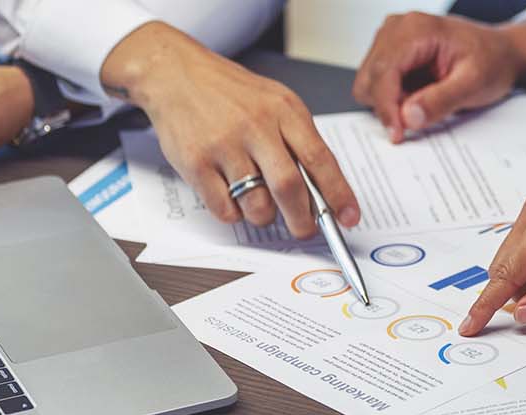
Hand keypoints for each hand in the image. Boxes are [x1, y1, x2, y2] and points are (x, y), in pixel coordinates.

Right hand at [102, 22, 359, 237]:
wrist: (176, 73)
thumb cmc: (231, 93)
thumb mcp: (275, 102)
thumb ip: (298, 140)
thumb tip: (323, 191)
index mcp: (284, 110)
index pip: (320, 159)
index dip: (338, 193)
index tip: (349, 217)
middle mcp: (255, 126)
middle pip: (289, 187)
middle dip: (303, 220)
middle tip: (305, 230)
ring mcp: (223, 145)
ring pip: (256, 204)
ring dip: (264, 216)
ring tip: (260, 204)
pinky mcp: (195, 162)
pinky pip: (224, 208)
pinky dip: (234, 213)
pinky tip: (232, 195)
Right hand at [353, 12, 525, 141]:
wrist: (501, 52)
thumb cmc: (492, 61)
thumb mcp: (474, 84)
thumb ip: (441, 101)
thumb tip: (408, 117)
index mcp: (416, 29)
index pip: (383, 72)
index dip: (386, 108)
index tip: (397, 135)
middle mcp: (397, 28)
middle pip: (370, 78)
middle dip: (389, 105)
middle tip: (421, 115)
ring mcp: (391, 38)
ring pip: (369, 82)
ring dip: (392, 101)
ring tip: (425, 98)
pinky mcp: (390, 51)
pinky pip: (377, 83)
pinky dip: (394, 97)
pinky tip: (419, 93)